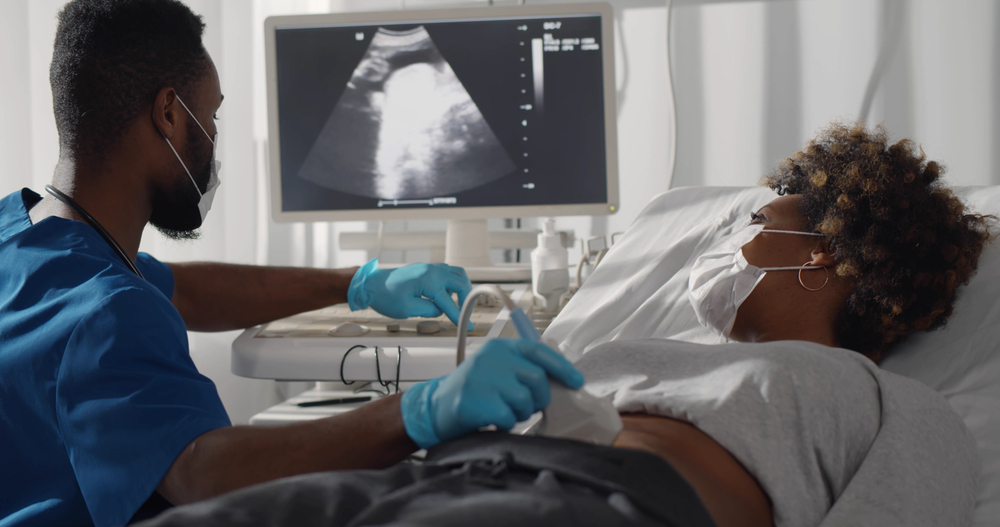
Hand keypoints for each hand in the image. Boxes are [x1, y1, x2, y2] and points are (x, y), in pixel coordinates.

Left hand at [348, 260, 471, 326]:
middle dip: (465, 300)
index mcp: (428, 280)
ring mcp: (430, 268)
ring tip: (458, 304)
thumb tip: (439, 310)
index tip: (467, 327)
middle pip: (460, 283)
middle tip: (465, 314)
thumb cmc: (385, 296)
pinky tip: (446, 295)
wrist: (371, 284)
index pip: (449, 302)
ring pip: (457, 274)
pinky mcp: (426, 269)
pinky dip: (452, 283)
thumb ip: (428, 310)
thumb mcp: (407, 309)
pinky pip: (447, 273)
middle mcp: (432, 271)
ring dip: (461, 289)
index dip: (459, 316)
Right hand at [399, 339, 584, 448]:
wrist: (433, 408)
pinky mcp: (475, 400)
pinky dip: (504, 424)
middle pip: (537, 380)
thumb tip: (561, 379)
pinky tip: (490, 419)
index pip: (539, 351)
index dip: (562, 367)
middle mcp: (491, 358)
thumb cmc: (472, 392)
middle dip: (538, 399)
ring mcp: (482, 378)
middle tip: (524, 406)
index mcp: (499, 347)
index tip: (576, 381)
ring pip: (525, 401)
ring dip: (519, 413)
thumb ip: (521, 369)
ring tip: (501, 411)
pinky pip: (508, 417)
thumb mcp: (495, 370)